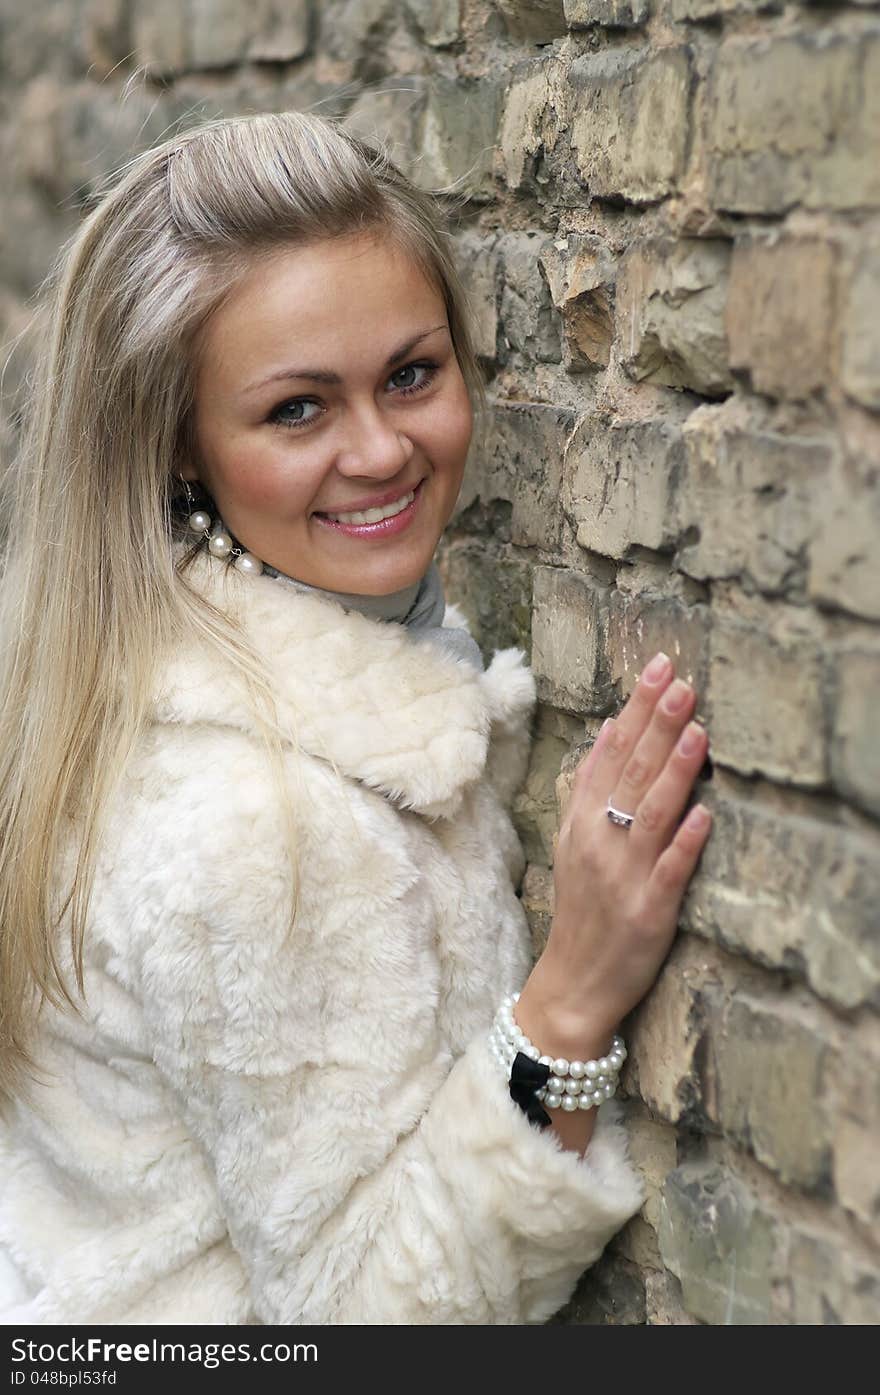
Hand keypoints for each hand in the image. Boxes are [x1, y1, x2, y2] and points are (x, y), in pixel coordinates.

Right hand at [521, 651, 711, 1051]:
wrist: (572, 983)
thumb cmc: (580, 909)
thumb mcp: (571, 842)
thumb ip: (589, 788)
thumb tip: (609, 731)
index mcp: (582, 821)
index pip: (610, 751)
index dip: (636, 709)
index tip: (658, 669)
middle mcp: (600, 841)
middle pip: (631, 772)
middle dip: (658, 725)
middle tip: (681, 682)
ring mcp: (624, 875)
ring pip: (651, 813)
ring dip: (675, 772)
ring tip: (697, 731)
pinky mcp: (649, 911)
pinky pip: (669, 871)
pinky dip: (685, 842)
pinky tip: (704, 815)